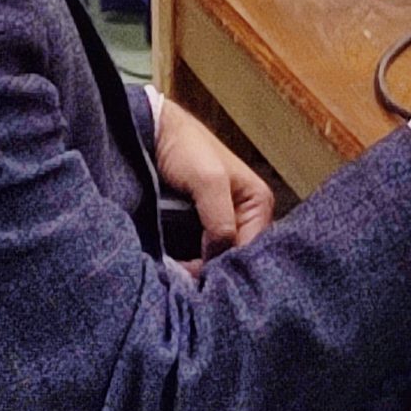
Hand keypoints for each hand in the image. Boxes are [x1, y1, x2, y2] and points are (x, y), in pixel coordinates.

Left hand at [152, 94, 274, 264]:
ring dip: (196, 269)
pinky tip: (172, 267)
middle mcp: (245, 217)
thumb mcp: (209, 181)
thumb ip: (220, 220)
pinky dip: (186, 262)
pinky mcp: (197, 227)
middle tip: (183, 278)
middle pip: (234, 258)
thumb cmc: (185, 148)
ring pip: (214, 258)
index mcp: (258, 203)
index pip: (250, 250)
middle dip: (211, 269)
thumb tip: (217, 258)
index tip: (197, 276)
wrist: (152, 133)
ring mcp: (220, 223)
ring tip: (175, 275)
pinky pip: (197, 253)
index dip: (226, 266)